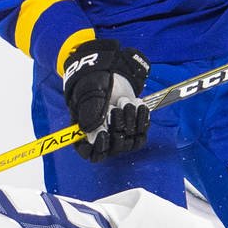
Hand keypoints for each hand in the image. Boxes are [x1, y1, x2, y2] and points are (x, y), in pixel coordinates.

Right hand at [61, 37, 150, 161]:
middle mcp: (102, 138)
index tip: (104, 134)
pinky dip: (142, 119)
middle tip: (115, 108)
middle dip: (116, 127)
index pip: (90, 153)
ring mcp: (119, 135)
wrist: (113, 74)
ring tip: (125, 101)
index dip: (98, 148)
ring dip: (130, 121)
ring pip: (128, 143)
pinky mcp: (134, 131)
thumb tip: (92, 136)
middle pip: (112, 149)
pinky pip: (141, 135)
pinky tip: (139, 104)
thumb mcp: (89, 96)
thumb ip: (89, 115)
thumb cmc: (95, 84)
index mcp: (84, 133)